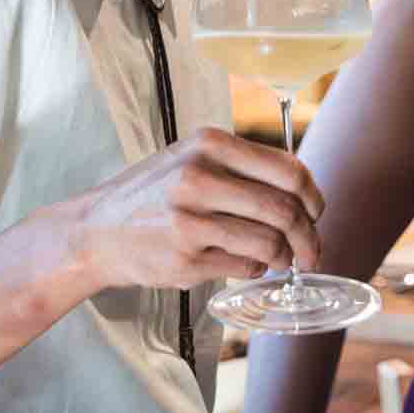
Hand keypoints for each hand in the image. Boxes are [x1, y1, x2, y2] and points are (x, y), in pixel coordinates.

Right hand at [68, 128, 324, 290]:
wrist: (97, 230)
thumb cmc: (155, 193)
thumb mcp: (193, 159)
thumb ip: (244, 167)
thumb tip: (304, 193)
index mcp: (209, 144)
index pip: (288, 170)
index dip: (313, 197)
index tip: (316, 214)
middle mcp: (199, 176)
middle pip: (284, 210)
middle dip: (308, 237)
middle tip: (311, 251)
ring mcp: (190, 219)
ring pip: (269, 242)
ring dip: (283, 257)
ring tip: (278, 260)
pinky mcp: (184, 258)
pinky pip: (244, 266)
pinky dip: (255, 268)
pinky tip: (246, 263)